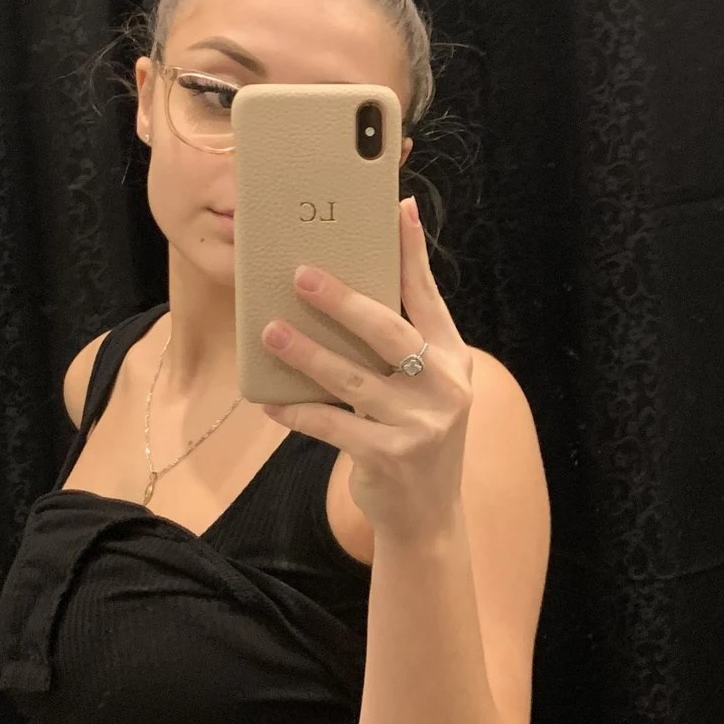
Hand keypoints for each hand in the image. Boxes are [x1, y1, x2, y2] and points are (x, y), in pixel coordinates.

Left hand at [259, 196, 473, 541]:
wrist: (428, 515)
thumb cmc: (416, 436)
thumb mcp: (425, 388)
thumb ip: (402, 345)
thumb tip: (352, 291)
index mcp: (454, 359)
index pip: (429, 296)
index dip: (412, 252)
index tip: (397, 208)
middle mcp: (445, 387)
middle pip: (389, 332)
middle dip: (343, 301)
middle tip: (302, 275)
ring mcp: (420, 424)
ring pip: (351, 379)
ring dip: (306, 353)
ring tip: (270, 332)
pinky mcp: (390, 456)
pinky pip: (332, 426)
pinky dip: (299, 412)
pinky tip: (271, 401)